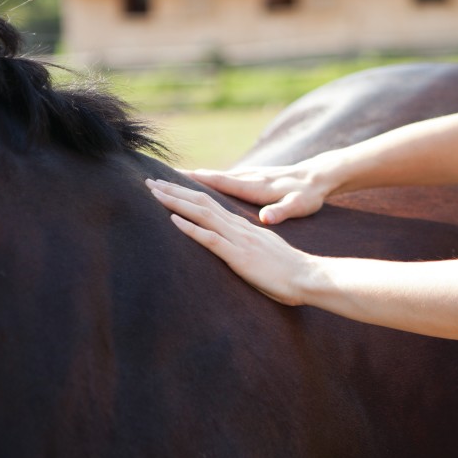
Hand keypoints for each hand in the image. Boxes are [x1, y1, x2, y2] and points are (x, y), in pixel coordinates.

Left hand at [146, 179, 315, 305]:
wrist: (307, 276)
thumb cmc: (289, 271)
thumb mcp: (265, 252)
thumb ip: (248, 245)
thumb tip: (235, 247)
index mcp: (243, 227)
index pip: (211, 204)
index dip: (187, 195)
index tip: (168, 187)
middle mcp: (238, 228)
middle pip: (201, 202)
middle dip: (174, 191)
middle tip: (150, 182)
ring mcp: (238, 240)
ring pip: (202, 214)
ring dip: (175, 202)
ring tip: (153, 192)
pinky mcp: (239, 255)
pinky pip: (210, 239)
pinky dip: (190, 228)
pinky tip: (172, 219)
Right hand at [177, 152, 342, 224]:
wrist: (320, 176)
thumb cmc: (309, 194)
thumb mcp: (299, 205)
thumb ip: (280, 211)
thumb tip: (265, 218)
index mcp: (253, 187)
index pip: (216, 185)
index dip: (192, 186)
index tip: (168, 183)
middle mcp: (246, 179)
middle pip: (208, 181)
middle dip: (181, 182)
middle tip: (154, 181)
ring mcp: (248, 178)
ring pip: (213, 180)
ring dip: (191, 181)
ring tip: (169, 181)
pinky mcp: (252, 180)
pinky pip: (223, 181)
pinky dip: (208, 183)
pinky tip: (199, 186)